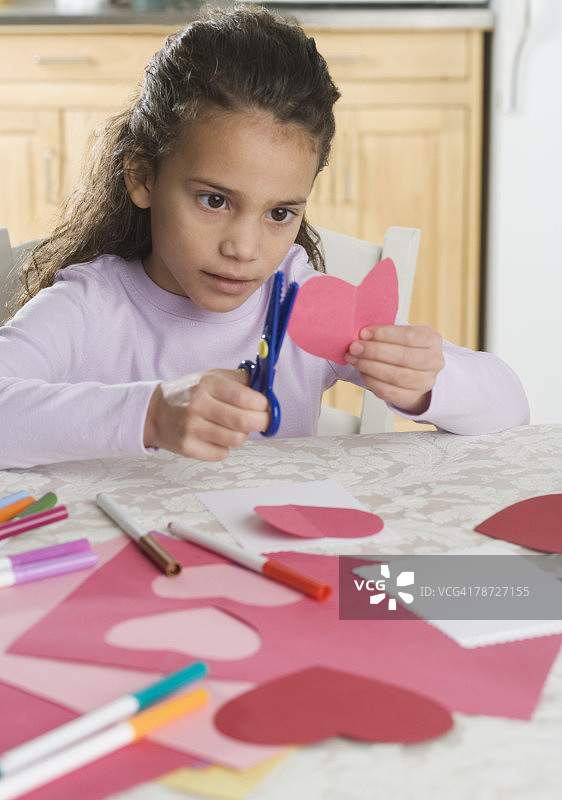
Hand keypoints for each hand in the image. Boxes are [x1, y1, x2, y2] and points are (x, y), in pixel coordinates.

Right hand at [143, 369, 269, 460]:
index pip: (245, 397)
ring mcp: (191, 428)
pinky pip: (222, 453)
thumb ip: (240, 379)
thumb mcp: (211, 377)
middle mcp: (198, 405)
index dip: (262, 404)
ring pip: (236, 439)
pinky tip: (216, 437)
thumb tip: (268, 380)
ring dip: (242, 435)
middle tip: (262, 421)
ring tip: (233, 428)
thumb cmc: (189, 393)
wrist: (154, 412)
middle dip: (261, 422)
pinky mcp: (187, 447)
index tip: (265, 406)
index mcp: (207, 384)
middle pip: (244, 421)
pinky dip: (224, 447)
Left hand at [345, 324, 444, 414]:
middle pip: (403, 357)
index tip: (364, 333)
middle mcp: (434, 362)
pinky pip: (389, 392)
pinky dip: (372, 381)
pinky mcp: (412, 397)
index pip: (409, 336)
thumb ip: (385, 333)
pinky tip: (362, 372)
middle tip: (355, 347)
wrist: (415, 372)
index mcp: (432, 340)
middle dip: (374, 351)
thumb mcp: (401, 335)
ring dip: (370, 366)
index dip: (384, 334)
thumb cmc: (404, 348)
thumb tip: (362, 335)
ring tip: (354, 359)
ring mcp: (425, 382)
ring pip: (395, 376)